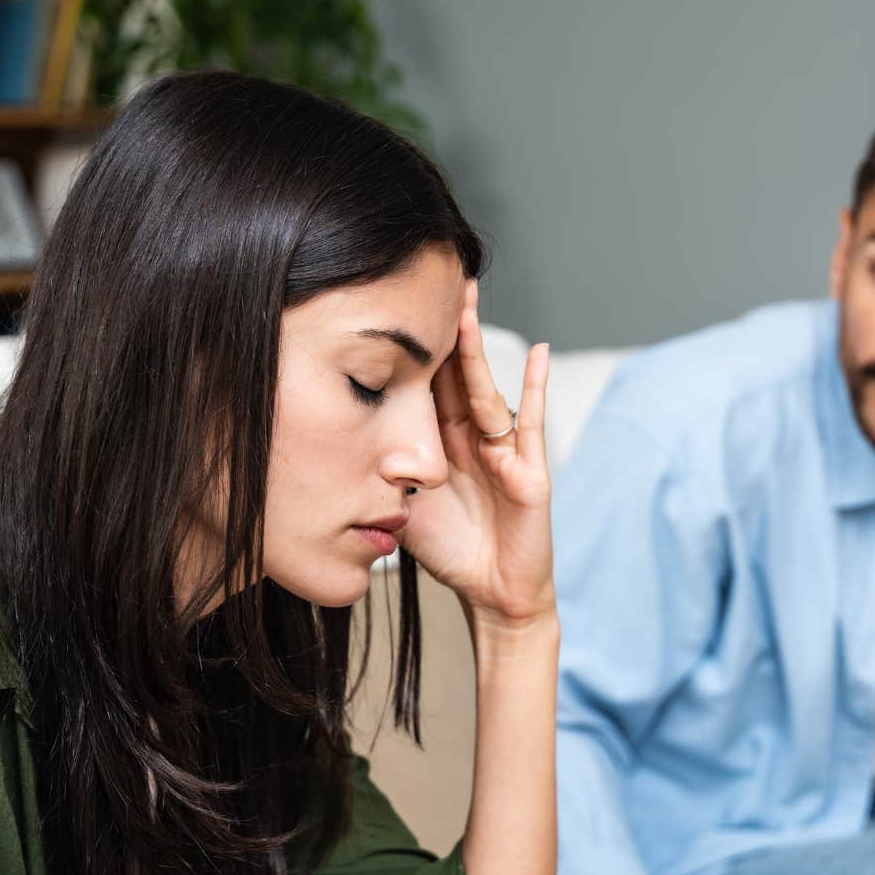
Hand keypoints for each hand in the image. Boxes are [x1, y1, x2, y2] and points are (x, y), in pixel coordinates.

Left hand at [399, 282, 554, 626]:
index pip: (426, 384)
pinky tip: (538, 352)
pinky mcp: (530, 470)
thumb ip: (381, 469)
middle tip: (435, 278)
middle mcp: (472, 437)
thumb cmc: (447, 551)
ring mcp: (503, 450)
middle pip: (457, 373)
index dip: (414, 347)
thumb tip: (336, 439)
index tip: (395, 303)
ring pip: (486, 389)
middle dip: (446, 328)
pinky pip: (533, 424)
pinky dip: (536, 388)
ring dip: (476, 346)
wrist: (490, 595)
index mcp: (439, 441)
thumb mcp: (400, 502)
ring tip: (467, 303)